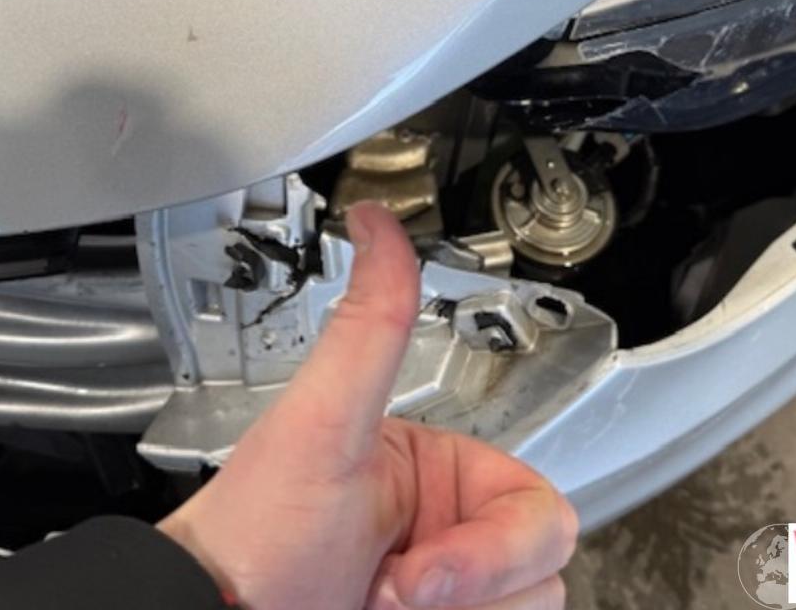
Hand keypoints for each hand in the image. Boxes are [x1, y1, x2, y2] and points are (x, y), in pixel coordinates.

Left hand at [159, 202, 577, 609]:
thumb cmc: (256, 537)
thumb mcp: (322, 423)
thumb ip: (371, 326)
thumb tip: (376, 224)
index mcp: (441, 475)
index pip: (538, 513)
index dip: (492, 551)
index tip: (419, 574)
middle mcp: (451, 536)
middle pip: (539, 570)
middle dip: (467, 590)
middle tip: (389, 595)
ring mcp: (447, 593)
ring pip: (528, 608)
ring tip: (378, 604)